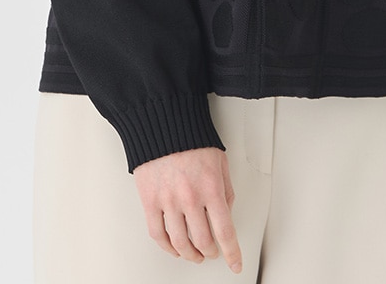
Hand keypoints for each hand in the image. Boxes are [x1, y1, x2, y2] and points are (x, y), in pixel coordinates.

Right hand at [133, 146, 242, 273]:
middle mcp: (190, 198)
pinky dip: (167, 247)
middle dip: (210, 252)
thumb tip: (226, 214)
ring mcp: (168, 201)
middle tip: (213, 253)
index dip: (232, 253)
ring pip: (180, 243)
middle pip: (202, 242)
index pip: (225, 232)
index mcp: (211, 188)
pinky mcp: (150, 201)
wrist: (163, 122)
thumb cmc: (192, 138)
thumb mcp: (220, 161)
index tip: (235, 264)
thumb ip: (225, 190)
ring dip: (189, 254)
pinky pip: (158, 234)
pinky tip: (174, 248)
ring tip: (194, 255)